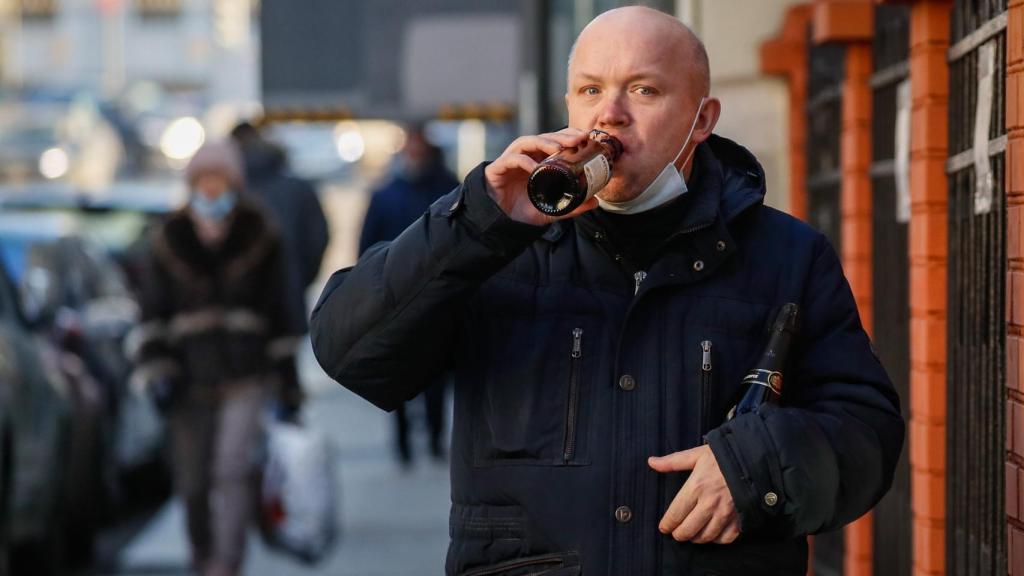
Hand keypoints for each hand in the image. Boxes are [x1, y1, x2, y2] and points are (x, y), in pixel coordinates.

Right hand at [483, 127, 598, 225]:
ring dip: (544, 142)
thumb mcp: (551, 210)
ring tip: (559, 148)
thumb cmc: (522, 212)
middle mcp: (525, 157)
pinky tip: (535, 167)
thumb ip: (571, 206)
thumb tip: (595, 202)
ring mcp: (510, 161)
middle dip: (561, 136)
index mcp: (537, 161)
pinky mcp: (497, 169)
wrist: (499, 224)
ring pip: (527, 142)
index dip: (569, 136)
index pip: (554, 142)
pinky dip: (524, 161)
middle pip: (543, 138)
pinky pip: (511, 159)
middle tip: (579, 139)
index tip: (586, 138)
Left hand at [648, 445, 740, 543]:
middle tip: (676, 533)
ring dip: (696, 538)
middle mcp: (709, 503)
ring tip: (692, 535)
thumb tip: (651, 462)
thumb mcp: (696, 454)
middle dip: (679, 534)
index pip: (675, 514)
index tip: (664, 528)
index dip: (667, 524)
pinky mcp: (739, 519)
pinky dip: (716, 540)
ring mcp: (725, 513)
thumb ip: (672, 461)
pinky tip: (711, 534)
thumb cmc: (723, 456)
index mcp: (696, 487)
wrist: (755, 459)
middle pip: (688, 530)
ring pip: (705, 537)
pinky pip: (725, 538)